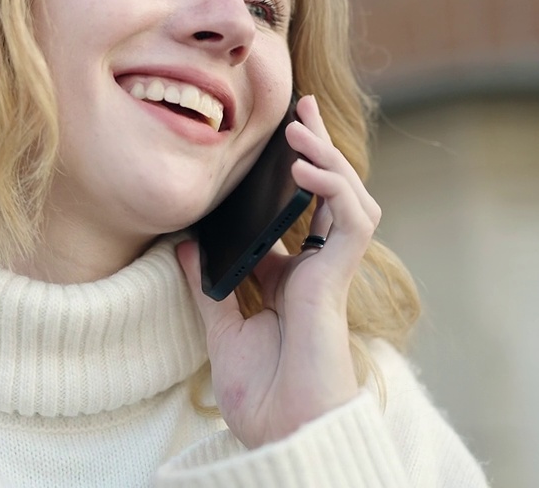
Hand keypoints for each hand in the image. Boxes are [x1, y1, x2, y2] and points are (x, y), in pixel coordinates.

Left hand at [177, 93, 379, 447]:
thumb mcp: (221, 327)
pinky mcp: (339, 280)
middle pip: (329, 192)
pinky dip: (333, 190)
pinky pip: (351, 221)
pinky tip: (307, 170)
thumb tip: (187, 245)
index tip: (280, 135)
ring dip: (327, 159)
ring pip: (350, 197)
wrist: (279, 431)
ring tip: (299, 131)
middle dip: (320, 146)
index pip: (300, 208)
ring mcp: (332, 273)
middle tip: (303, 107)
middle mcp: (317, 269)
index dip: (296, 170)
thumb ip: (209, 285)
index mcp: (293, 277)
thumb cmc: (261, 393)